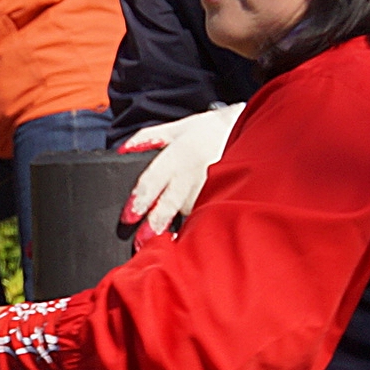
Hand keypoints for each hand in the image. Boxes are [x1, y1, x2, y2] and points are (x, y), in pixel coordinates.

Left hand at [121, 103, 243, 233]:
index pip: (153, 179)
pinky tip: (191, 232)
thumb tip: (122, 150)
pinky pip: (207, 211)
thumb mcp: (176, 128)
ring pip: (190, 210)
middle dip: (155, 222)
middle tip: (141, 241)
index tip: (128, 217)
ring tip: (164, 239)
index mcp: (178, 153)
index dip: (139, 199)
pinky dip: (197, 221)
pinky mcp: (225, 193)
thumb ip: (147, 138)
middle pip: (170, 202)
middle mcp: (193, 171)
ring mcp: (211, 184)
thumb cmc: (208, 130)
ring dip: (177, 224)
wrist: (247, 130)